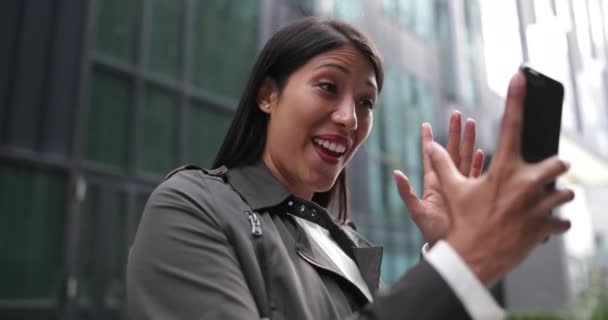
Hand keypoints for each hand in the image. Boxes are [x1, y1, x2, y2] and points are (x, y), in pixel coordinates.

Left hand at [394, 112, 484, 245]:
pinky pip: (477, 174)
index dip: (428, 141)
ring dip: (469, 141)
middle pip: (451, 151)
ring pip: (465, 158)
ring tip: (472, 123)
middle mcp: (448, 182)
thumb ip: (406, 192)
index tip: (425, 125)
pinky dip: (479, 162)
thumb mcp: (418, 212)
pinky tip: (482, 150)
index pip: (430, 157)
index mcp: (433, 184)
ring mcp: (462, 187)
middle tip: (457, 114)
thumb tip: (396, 173)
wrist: (452, 250)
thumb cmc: (433, 233)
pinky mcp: (474, 194)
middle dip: (454, 132)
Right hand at [429, 73, 573, 284]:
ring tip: (544, 203)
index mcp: (503, 170)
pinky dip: (555, 224)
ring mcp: (539, 206)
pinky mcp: (545, 227)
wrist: (474, 258)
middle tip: (545, 175)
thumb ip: (441, 164)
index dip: (515, 98)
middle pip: (557, 163)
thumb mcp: (451, 191)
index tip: (520, 77)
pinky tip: (543, 226)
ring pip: (565, 194)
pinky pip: (562, 222)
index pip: (511, 126)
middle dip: (555, 167)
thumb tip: (428, 145)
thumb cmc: (463, 223)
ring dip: (557, 198)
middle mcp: (525, 184)